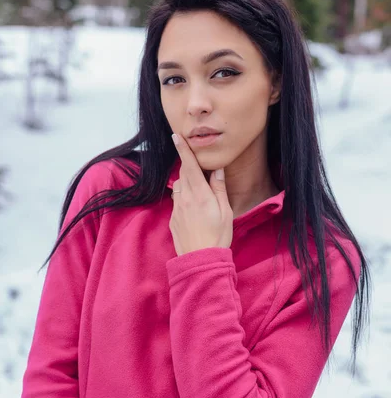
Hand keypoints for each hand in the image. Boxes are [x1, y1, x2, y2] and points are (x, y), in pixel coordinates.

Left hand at [169, 133, 233, 255]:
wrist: (200, 261)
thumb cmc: (218, 236)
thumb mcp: (225, 211)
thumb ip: (219, 188)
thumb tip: (216, 169)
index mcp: (200, 195)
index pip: (189, 166)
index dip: (183, 150)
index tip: (176, 137)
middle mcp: (185, 199)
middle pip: (183, 174)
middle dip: (188, 167)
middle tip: (198, 167)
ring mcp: (176, 210)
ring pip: (178, 188)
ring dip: (187, 184)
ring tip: (200, 194)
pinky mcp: (173, 220)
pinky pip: (177, 203)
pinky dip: (184, 200)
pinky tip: (195, 212)